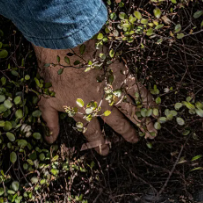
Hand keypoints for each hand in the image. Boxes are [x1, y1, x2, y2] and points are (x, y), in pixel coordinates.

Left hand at [34, 38, 156, 154]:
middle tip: (135, 141)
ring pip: (132, 111)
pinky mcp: (123, 76)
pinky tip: (156, 110)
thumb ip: (50, 123)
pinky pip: (138, 92)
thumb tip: (49, 140)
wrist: (66, 49)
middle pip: (118, 124)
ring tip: (152, 132)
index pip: (93, 133)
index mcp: (84, 113)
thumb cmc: (54, 74)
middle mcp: (102, 106)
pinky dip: (148, 102)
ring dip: (143, 122)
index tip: (105, 152)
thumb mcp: (45, 101)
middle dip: (128, 134)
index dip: (100, 144)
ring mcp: (114, 92)